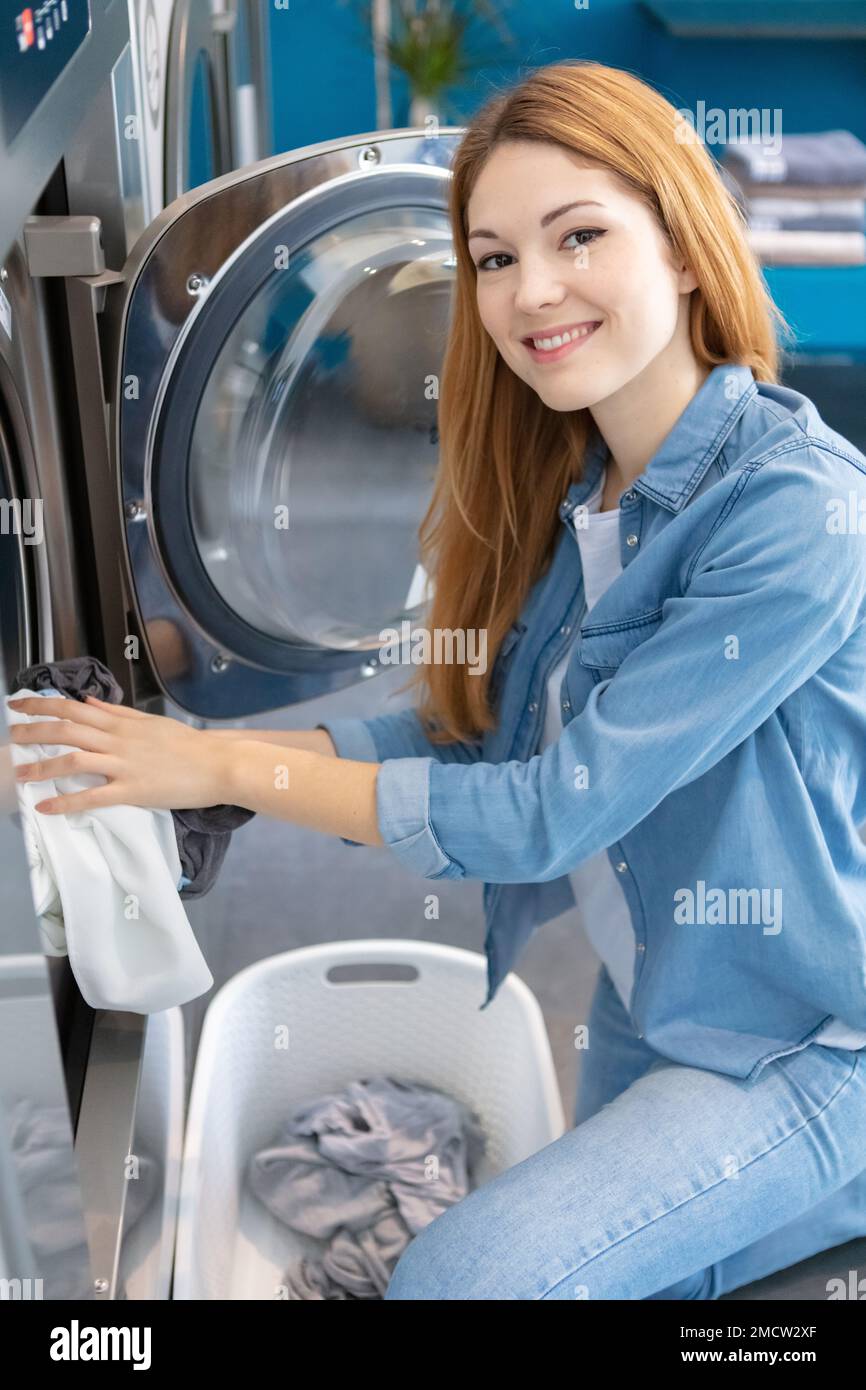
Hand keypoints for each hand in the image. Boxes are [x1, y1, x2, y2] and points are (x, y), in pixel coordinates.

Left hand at [7, 694, 234, 814]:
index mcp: (121, 723)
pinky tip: (45, 806)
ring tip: (19, 774)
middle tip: (10, 735)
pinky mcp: (133, 790)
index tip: (17, 706)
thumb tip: (89, 701)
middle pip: (66, 730)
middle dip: (32, 731)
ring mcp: (124, 765)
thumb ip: (117, 712)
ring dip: (42, 766)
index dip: (41, 706)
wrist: (218, 763)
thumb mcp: (150, 721)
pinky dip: (65, 801)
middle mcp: (117, 740)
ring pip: (73, 760)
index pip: (72, 708)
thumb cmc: (188, 744)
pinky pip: (92, 796)